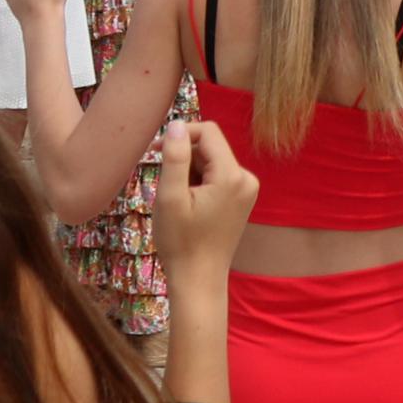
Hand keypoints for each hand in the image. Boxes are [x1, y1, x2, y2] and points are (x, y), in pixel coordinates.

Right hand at [156, 119, 257, 278]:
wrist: (198, 278)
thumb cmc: (180, 241)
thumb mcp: (170, 197)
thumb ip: (175, 158)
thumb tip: (177, 124)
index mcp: (232, 175)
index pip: (208, 132)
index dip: (181, 135)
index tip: (156, 152)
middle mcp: (247, 178)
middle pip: (211, 146)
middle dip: (184, 157)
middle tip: (165, 185)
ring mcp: (247, 189)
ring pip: (212, 161)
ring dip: (190, 171)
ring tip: (178, 199)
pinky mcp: (242, 198)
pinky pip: (218, 176)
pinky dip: (199, 181)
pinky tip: (189, 204)